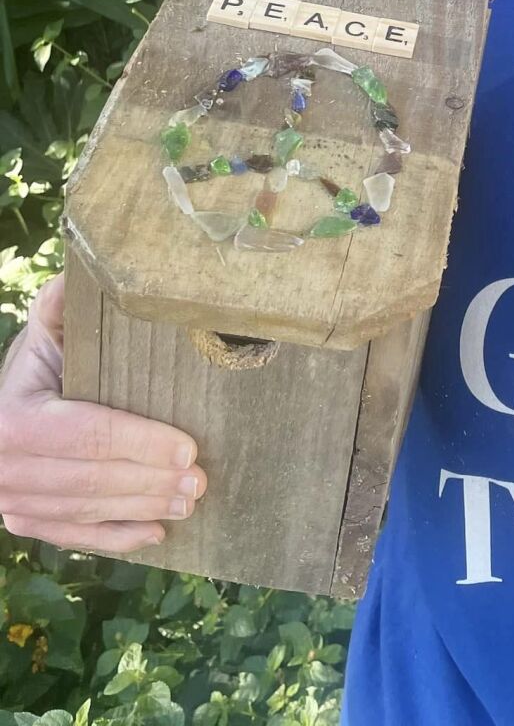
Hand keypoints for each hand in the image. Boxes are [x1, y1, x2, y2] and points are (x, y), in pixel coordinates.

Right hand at [0, 273, 206, 553]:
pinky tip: (156, 535)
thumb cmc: (37, 363)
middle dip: (150, 481)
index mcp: (15, 417)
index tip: (188, 447)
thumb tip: (102, 268)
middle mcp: (5, 466)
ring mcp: (11, 499)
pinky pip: (72, 536)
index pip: (87, 433)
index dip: (140, 443)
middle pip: (90, 479)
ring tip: (190, 500)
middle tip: (200, 479)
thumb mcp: (48, 327)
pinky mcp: (24, 520)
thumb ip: (66, 304)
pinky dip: (116, 538)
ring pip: (85, 510)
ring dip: (142, 509)